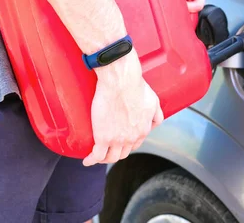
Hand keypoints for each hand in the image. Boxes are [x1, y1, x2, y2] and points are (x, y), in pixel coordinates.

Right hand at [83, 52, 163, 166]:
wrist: (121, 82)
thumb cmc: (136, 87)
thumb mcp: (153, 101)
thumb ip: (156, 114)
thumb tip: (154, 123)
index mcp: (143, 130)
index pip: (135, 144)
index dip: (127, 144)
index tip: (120, 141)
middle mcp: (132, 138)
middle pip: (123, 153)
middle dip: (116, 152)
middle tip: (107, 148)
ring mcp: (117, 140)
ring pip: (111, 157)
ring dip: (104, 159)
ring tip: (96, 156)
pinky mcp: (103, 137)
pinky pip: (97, 155)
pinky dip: (91, 160)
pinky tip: (87, 160)